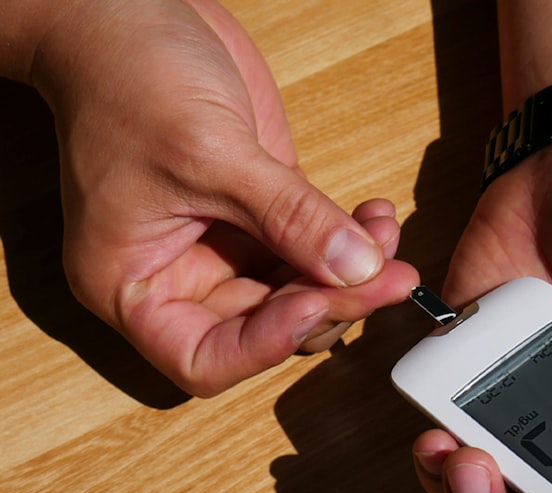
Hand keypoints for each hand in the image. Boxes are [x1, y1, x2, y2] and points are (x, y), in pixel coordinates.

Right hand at [33, 0, 416, 394]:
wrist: (125, 11)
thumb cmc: (125, 76)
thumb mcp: (207, 151)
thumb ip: (287, 216)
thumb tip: (357, 269)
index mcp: (132, 284)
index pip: (203, 359)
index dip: (263, 346)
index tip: (314, 304)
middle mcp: (180, 278)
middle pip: (267, 328)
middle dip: (330, 304)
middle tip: (385, 277)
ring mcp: (227, 249)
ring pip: (302, 296)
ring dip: (353, 277)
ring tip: (386, 238)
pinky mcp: (263, 218)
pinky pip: (316, 253)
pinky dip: (353, 243)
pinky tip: (377, 218)